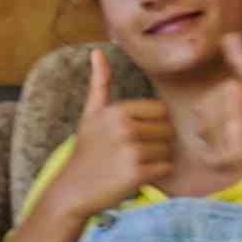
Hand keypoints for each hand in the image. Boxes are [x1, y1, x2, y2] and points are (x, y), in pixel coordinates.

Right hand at [57, 83, 177, 212]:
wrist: (73, 189)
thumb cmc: (87, 150)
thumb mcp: (90, 114)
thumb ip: (99, 83)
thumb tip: (97, 52)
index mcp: (117, 110)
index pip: (161, 110)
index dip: (153, 123)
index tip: (136, 134)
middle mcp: (125, 128)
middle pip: (167, 130)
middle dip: (157, 142)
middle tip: (135, 151)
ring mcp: (131, 151)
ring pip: (168, 149)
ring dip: (157, 158)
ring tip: (134, 162)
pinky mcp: (137, 174)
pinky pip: (165, 168)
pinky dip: (157, 172)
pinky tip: (137, 174)